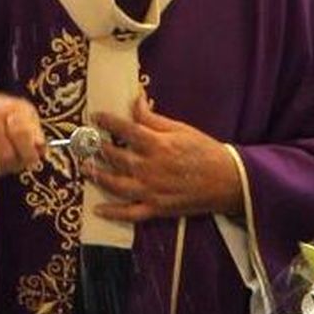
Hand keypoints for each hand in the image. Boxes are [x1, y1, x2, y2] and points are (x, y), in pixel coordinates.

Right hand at [0, 91, 45, 178]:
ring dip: (4, 169)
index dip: (31, 151)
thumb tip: (39, 150)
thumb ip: (36, 132)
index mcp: (6, 110)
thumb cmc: (5, 114)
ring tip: (4, 156)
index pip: (23, 135)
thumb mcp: (26, 114)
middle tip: (17, 156)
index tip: (32, 154)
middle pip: (8, 158)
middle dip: (18, 162)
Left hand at [86, 98, 243, 221]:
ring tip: (85, 168)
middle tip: (84, 141)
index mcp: (157, 145)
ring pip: (115, 184)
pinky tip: (98, 208)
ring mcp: (151, 190)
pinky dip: (113, 212)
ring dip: (97, 175)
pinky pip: (130, 213)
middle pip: (114, 156)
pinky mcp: (157, 209)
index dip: (106, 121)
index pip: (123, 129)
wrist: (229, 181)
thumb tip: (136, 100)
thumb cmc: (206, 152)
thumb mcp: (181, 129)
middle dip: (96, 147)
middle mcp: (149, 168)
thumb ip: (154, 118)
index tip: (95, 116)